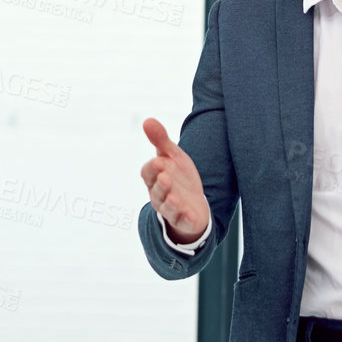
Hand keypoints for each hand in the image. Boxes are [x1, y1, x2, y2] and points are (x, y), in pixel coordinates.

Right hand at [140, 117, 209, 243]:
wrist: (193, 201)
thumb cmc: (178, 176)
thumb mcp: (172, 156)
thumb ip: (160, 140)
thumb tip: (147, 120)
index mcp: (154, 178)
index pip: (148, 174)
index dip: (152, 168)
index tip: (158, 161)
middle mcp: (159, 195)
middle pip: (157, 191)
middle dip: (161, 185)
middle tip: (166, 177)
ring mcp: (171, 209)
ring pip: (167, 208)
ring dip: (171, 203)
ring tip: (176, 198)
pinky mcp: (184, 220)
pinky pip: (183, 222)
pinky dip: (186, 220)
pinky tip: (191, 216)